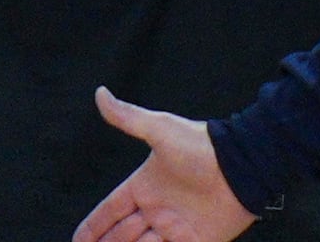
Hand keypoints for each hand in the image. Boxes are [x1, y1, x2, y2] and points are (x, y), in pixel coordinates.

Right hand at [74, 88, 251, 241]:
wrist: (242, 166)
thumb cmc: (202, 146)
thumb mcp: (161, 130)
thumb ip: (128, 117)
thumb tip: (100, 92)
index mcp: (145, 186)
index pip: (110, 210)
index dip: (93, 226)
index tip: (77, 240)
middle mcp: (156, 209)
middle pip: (121, 234)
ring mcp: (174, 228)